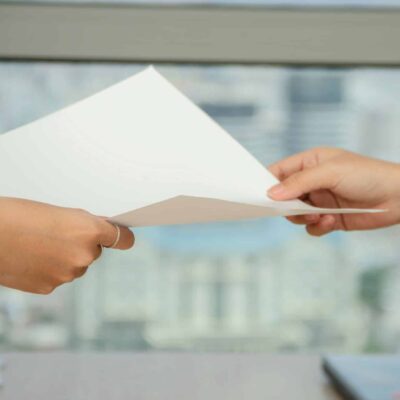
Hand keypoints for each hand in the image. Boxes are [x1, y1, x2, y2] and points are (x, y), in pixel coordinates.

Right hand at [0, 198, 133, 293]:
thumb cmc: (18, 216)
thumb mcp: (60, 212)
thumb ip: (86, 224)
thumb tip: (102, 230)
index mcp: (90, 231)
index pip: (122, 238)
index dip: (123, 237)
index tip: (125, 238)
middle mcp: (84, 255)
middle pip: (94, 252)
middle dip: (81, 246)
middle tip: (56, 235)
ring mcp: (68, 274)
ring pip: (75, 266)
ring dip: (65, 259)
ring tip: (38, 245)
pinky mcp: (51, 287)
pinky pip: (58, 277)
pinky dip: (50, 270)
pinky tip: (33, 259)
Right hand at [267, 147, 399, 235]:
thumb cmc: (368, 175)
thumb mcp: (330, 173)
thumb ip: (299, 182)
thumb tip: (271, 194)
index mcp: (310, 163)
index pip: (279, 171)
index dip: (267, 183)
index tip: (260, 196)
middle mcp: (312, 182)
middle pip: (284, 196)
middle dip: (287, 205)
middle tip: (294, 210)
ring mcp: (320, 201)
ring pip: (295, 214)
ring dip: (303, 218)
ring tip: (319, 216)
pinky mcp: (329, 218)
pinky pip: (311, 227)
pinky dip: (317, 227)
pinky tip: (330, 221)